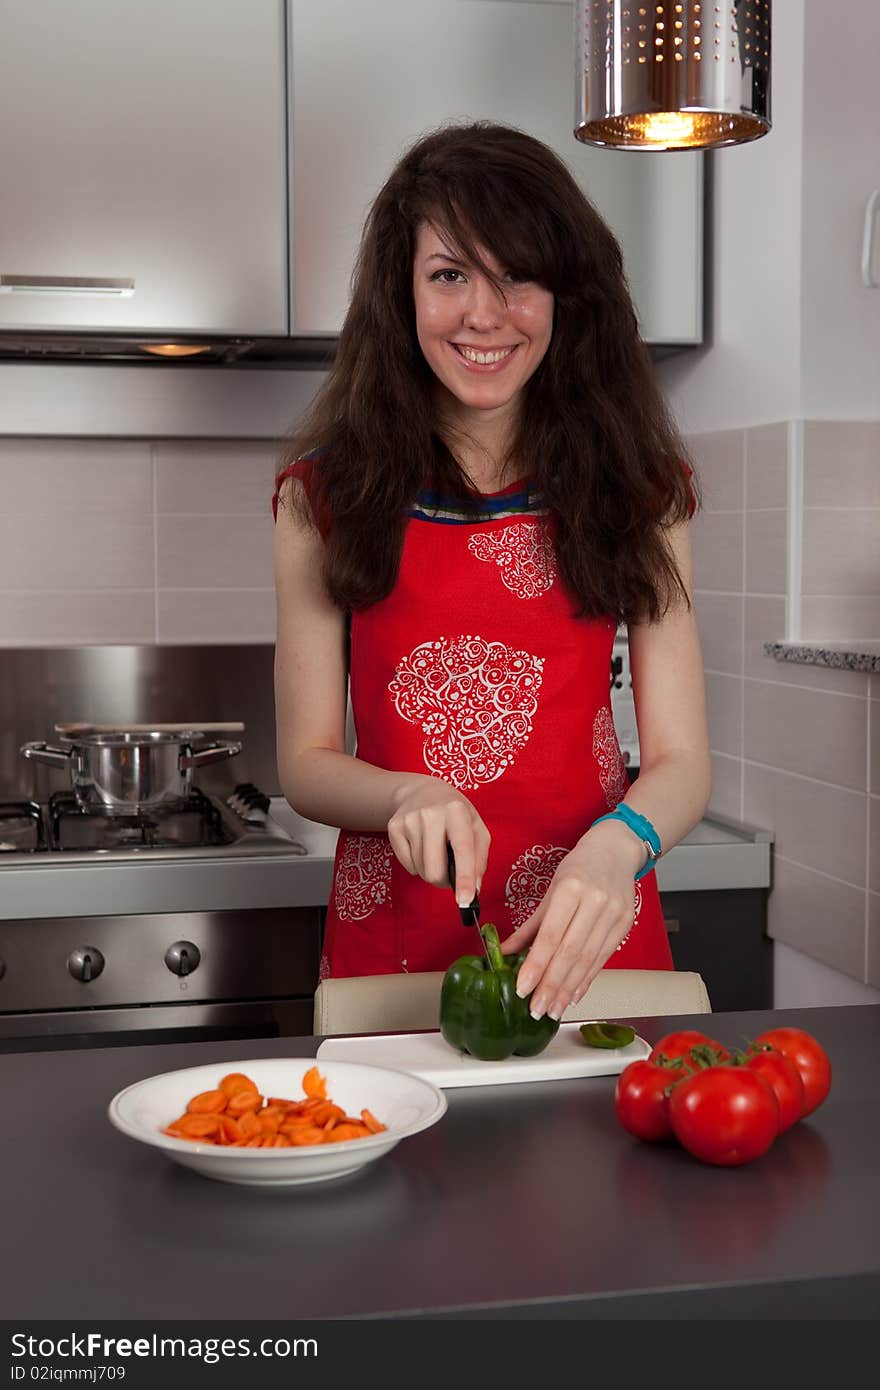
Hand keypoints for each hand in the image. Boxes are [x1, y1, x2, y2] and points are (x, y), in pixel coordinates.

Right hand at [387, 775, 489, 905]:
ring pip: (421, 871)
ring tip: (436, 852)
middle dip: (444, 880)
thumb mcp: (477, 828)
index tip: (466, 901)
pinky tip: (422, 847)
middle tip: (450, 872)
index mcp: (457, 812)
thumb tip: (474, 890)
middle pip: (434, 870)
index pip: (462, 849)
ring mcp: (409, 820)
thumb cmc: (456, 815)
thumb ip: (480, 859)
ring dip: (431, 870)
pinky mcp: (394, 827)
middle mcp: (431, 814)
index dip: (465, 878)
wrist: (423, 792)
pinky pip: (407, 865)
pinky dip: (417, 864)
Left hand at [499, 820, 643, 1020]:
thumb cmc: (579, 866)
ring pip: (588, 960)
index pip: (551, 936)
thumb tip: (506, 952)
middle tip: (536, 1009)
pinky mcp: (625, 925)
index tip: (523, 988)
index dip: (537, 966)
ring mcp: (614, 915)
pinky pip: (602, 958)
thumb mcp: (551, 888)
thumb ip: (530, 925)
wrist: (616, 851)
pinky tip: (574, 995)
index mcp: (571, 889)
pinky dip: (587, 979)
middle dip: (552, 985)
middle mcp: (595, 902)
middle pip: (571, 952)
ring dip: (569, 989)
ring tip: (553, 1009)